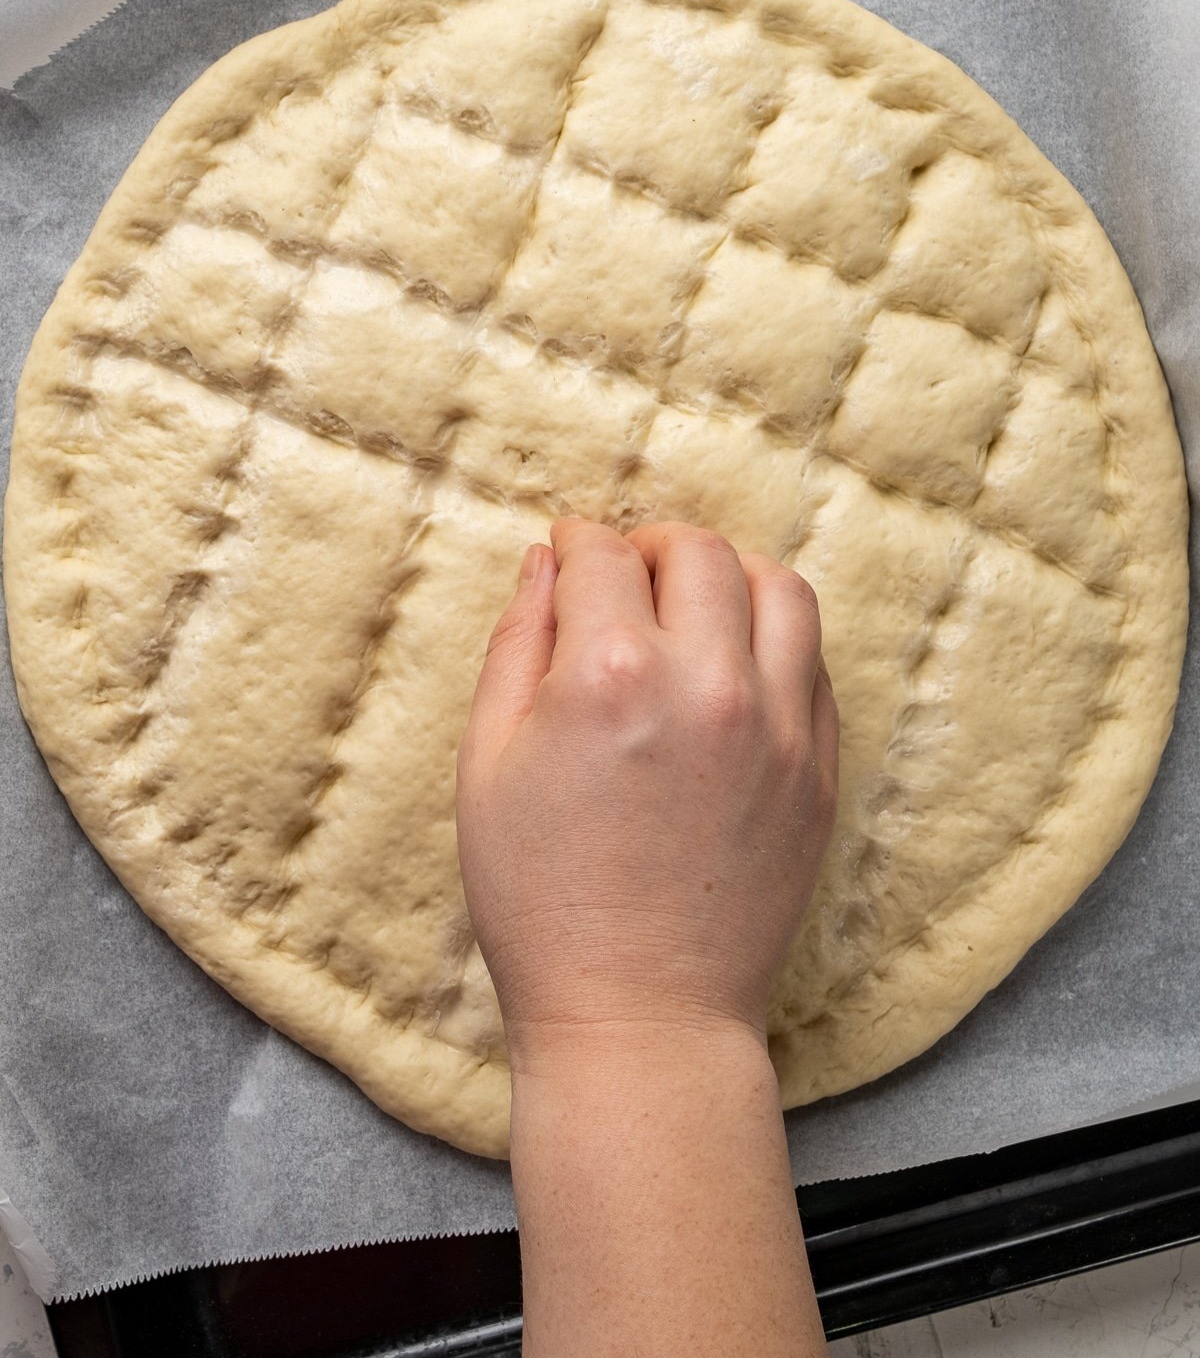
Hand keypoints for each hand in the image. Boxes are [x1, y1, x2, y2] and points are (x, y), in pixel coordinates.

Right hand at [456, 518, 837, 1071]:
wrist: (639, 1014)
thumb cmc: (541, 900)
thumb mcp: (486, 764)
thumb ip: (516, 645)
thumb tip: (545, 563)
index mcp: (610, 673)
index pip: (602, 556)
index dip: (575, 542)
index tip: (567, 551)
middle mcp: (708, 682)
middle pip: (698, 553)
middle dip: (651, 546)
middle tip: (625, 574)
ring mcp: (777, 726)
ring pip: (781, 588)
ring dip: (731, 576)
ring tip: (695, 604)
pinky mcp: (818, 769)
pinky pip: (815, 662)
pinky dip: (776, 638)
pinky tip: (735, 664)